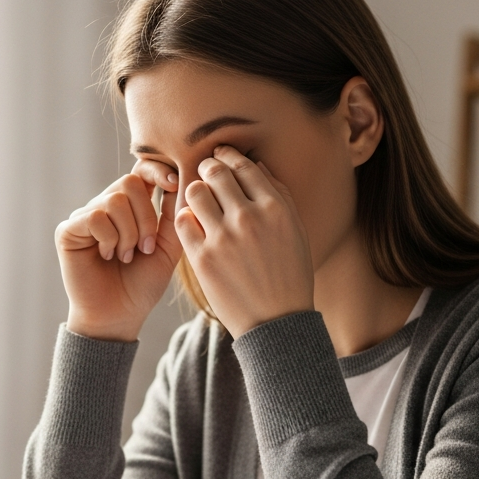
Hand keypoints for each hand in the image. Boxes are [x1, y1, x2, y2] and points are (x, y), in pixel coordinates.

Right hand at [56, 161, 182, 341]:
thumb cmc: (143, 284)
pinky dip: (109, 238)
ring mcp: (85, 216)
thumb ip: (174, 215)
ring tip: (127, 256)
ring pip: (115, 199)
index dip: (157, 170)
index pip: (141, 171)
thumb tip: (182, 180)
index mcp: (131, 207)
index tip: (174, 183)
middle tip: (145, 247)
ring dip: (129, 232)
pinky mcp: (68, 230)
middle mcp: (106, 206)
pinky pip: (95, 216)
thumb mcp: (168, 247)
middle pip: (130, 182)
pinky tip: (108, 256)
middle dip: (146, 216)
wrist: (119, 315)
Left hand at [174, 146, 314, 337]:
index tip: (221, 156)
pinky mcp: (202, 259)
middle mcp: (248, 218)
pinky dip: (186, 218)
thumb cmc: (290, 275)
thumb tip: (255, 165)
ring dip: (195, 192)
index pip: (243, 165)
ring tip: (199, 201)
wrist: (277, 322)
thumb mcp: (295, 231)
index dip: (228, 155)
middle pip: (214, 172)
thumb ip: (278, 195)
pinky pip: (182, 222)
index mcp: (275, 208)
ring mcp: (223, 238)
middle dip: (208, 169)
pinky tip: (194, 225)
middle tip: (206, 175)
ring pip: (194, 192)